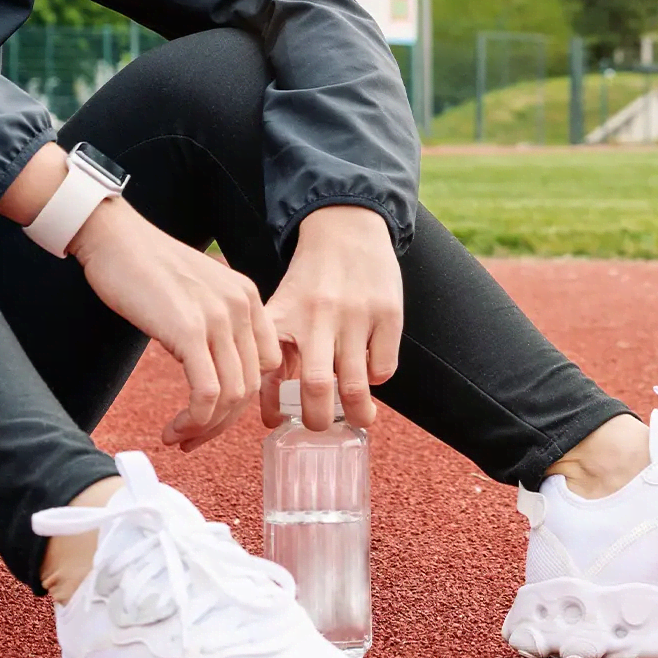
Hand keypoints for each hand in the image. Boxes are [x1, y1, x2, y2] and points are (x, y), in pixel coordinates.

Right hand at [67, 197, 269, 449]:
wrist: (114, 238)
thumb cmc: (145, 268)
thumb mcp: (197, 293)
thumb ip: (214, 325)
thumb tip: (210, 375)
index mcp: (248, 297)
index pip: (266, 364)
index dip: (242, 399)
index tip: (213, 416)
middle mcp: (241, 306)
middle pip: (251, 386)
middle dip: (222, 423)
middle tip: (193, 439)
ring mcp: (218, 318)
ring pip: (232, 395)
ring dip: (206, 428)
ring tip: (179, 437)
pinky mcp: (189, 330)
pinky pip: (207, 392)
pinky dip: (194, 420)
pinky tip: (173, 429)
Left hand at [259, 205, 401, 431]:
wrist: (346, 229)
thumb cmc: (310, 282)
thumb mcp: (283, 309)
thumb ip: (276, 358)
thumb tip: (271, 418)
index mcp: (285, 314)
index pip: (270, 372)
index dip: (270, 406)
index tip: (277, 425)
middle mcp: (318, 315)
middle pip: (317, 386)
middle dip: (318, 420)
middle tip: (321, 428)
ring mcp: (356, 314)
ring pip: (357, 385)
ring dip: (358, 412)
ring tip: (359, 419)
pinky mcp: (387, 313)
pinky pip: (384, 368)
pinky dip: (377, 381)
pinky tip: (370, 373)